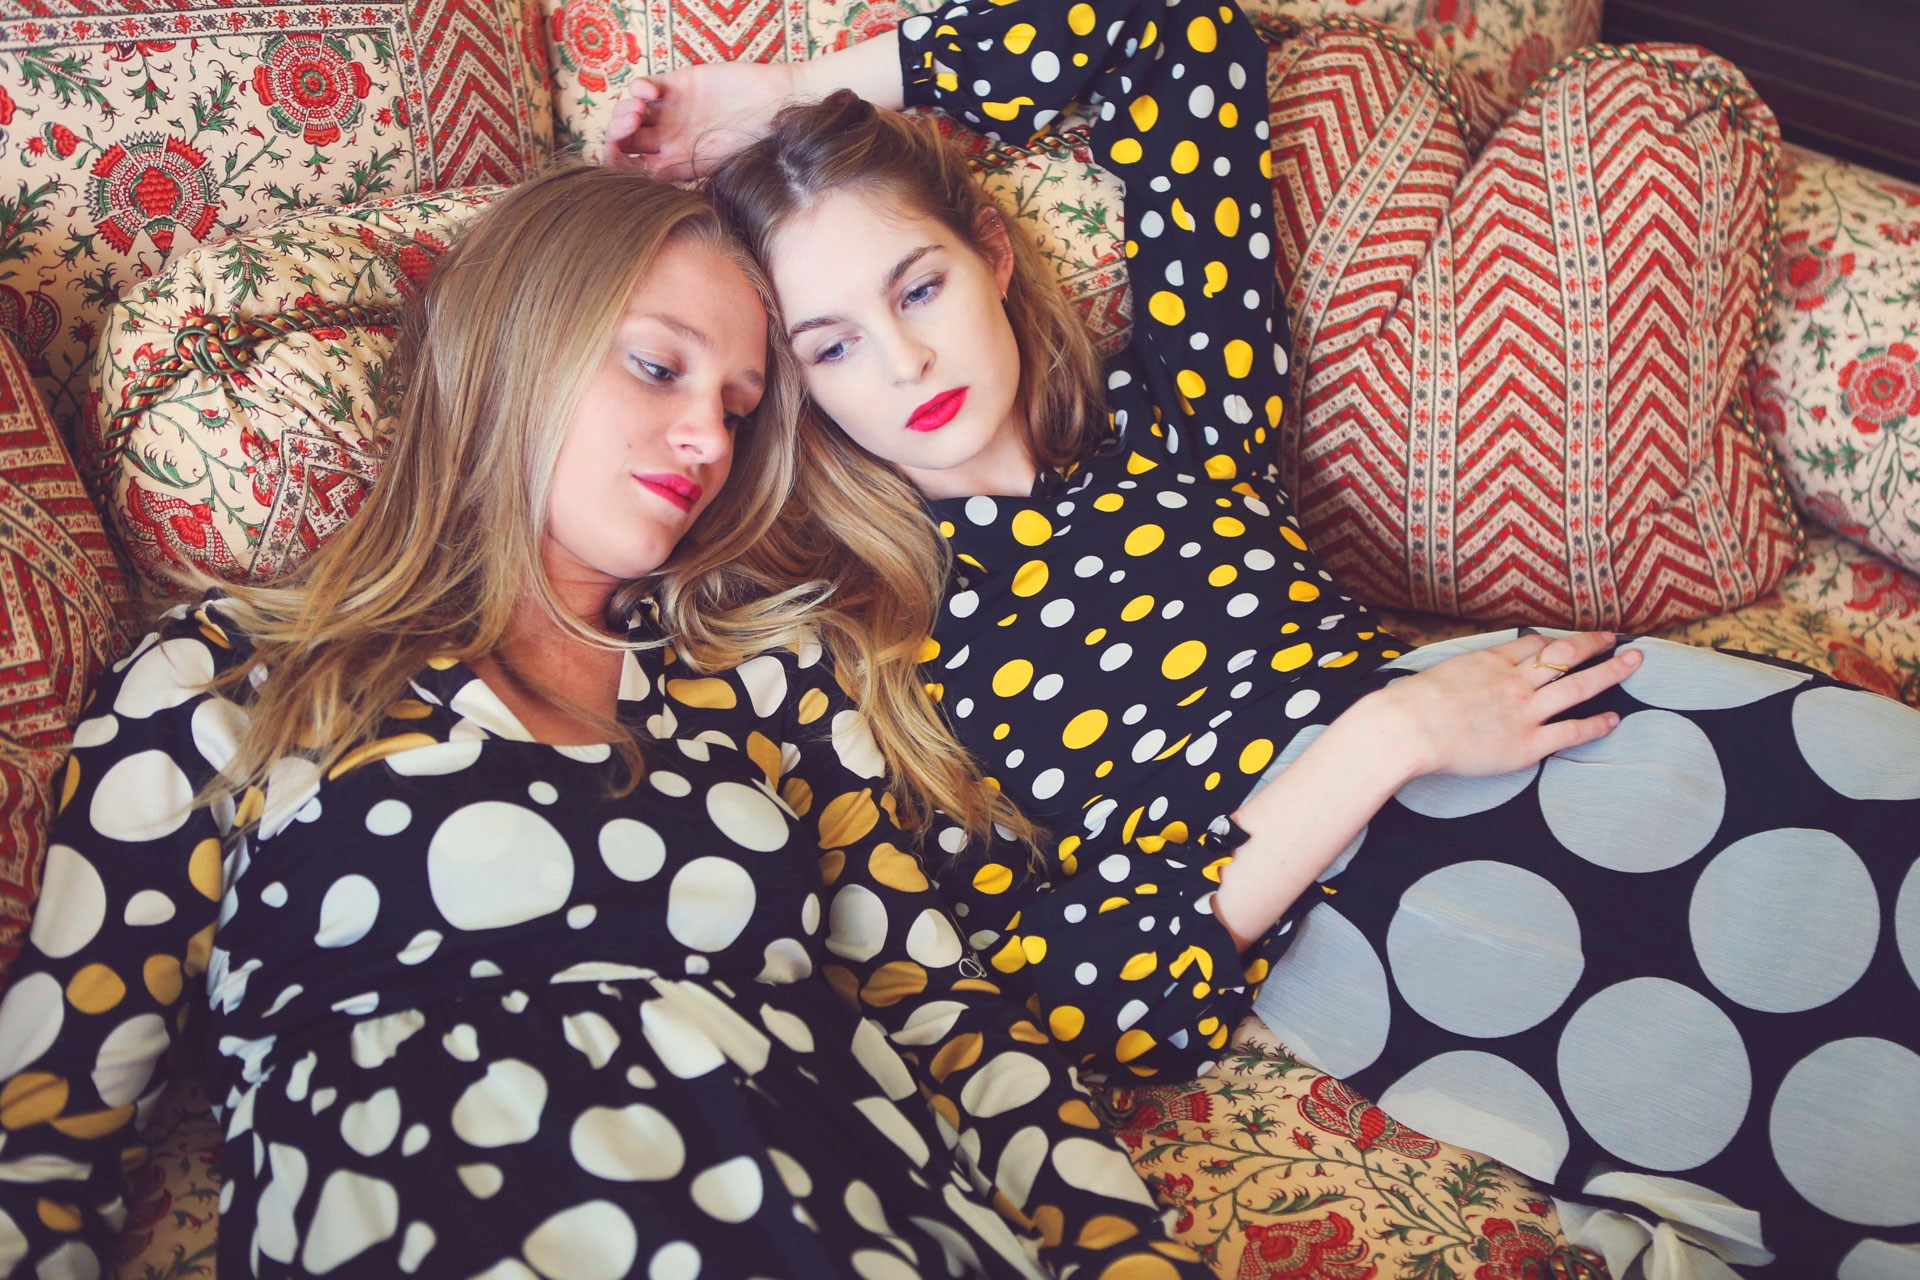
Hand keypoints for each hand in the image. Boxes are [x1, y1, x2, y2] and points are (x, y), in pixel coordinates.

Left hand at [602, 62, 797, 178]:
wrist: (775, 104)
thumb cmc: (755, 140)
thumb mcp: (717, 165)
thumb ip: (679, 173)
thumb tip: (641, 190)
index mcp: (674, 163)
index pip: (632, 166)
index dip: (615, 161)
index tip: (615, 155)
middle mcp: (668, 138)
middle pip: (624, 139)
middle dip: (617, 133)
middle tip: (631, 127)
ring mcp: (670, 111)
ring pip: (628, 111)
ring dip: (624, 110)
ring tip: (640, 111)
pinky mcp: (677, 85)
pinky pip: (644, 85)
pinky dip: (638, 87)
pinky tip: (650, 93)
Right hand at [1368, 631, 1639, 779]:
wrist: (1407, 727)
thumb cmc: (1410, 704)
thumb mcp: (1438, 674)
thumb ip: (1460, 674)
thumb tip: (1459, 678)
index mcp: (1490, 662)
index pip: (1533, 645)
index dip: (1556, 640)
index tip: (1568, 640)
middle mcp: (1515, 681)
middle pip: (1565, 655)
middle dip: (1594, 644)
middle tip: (1615, 639)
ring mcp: (1525, 711)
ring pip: (1578, 685)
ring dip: (1609, 671)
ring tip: (1633, 663)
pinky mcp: (1528, 743)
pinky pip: (1571, 731)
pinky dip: (1597, 724)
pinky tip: (1614, 719)